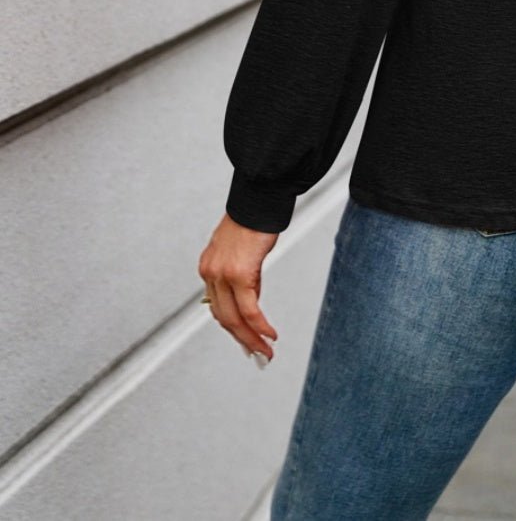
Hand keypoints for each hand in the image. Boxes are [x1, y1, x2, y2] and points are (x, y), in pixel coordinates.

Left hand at [198, 213, 278, 360]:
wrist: (257, 199)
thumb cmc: (253, 219)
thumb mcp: (240, 250)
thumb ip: (241, 274)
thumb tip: (252, 299)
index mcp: (208, 268)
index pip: (217, 307)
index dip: (232, 327)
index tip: (246, 340)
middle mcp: (210, 274)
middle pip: (223, 318)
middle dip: (242, 339)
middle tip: (258, 354)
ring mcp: (222, 275)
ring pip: (234, 319)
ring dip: (251, 338)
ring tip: (266, 351)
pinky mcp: (240, 274)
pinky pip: (249, 310)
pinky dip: (260, 326)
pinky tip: (269, 335)